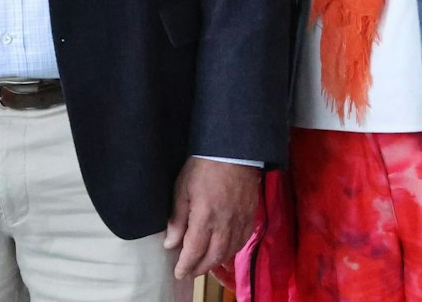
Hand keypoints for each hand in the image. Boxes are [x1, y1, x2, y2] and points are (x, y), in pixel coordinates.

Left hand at [162, 158, 259, 280]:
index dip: (186, 265)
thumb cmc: (204, 165)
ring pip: (229, 251)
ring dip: (216, 262)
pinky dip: (233, 250)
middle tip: (190, 272)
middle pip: (213, 256)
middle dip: (200, 268)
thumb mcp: (182, 188)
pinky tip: (225, 250)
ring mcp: (240, 219)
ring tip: (205, 264)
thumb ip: (177, 218)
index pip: (194, 250)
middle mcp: (225, 223)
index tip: (179, 273)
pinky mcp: (251, 214)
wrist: (234, 149)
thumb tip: (170, 243)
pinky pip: (243, 239)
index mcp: (205, 216)